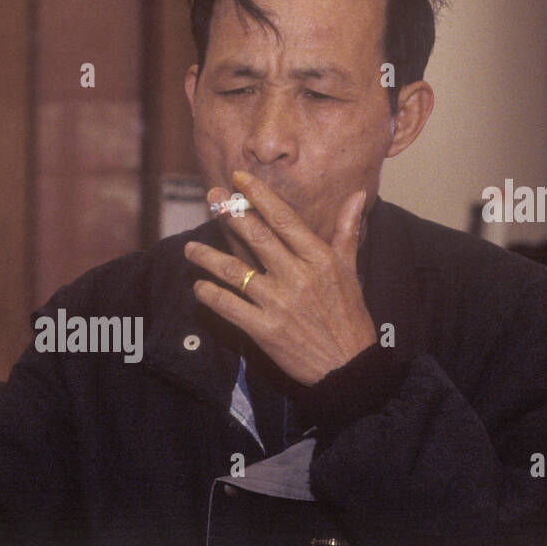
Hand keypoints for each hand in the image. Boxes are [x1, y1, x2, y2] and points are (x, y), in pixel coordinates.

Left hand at [184, 172, 375, 385]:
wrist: (349, 366)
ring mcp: (279, 304)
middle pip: (256, 237)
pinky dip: (210, 295)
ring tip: (190, 249)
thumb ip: (346, 231)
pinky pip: (229, 307)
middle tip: (210, 198)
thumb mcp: (350, 271)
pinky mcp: (264, 330)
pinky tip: (199, 287)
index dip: (258, 196)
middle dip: (230, 214)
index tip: (238, 179)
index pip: (283, 219)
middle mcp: (298, 276)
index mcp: (319, 258)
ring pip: (235, 271)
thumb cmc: (350, 316)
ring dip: (207, 257)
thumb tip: (356, 195)